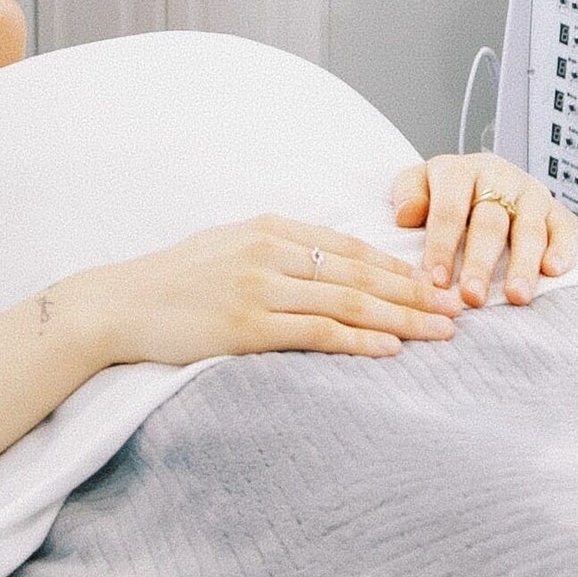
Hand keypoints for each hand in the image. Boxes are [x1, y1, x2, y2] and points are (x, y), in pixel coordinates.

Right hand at [56, 215, 459, 368]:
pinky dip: (359, 341)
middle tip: (457, 308)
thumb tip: (324, 265)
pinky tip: (390, 349)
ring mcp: (259, 288)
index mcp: (269, 227)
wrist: (120, 304)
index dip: (397, 266)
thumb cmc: (174, 280)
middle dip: (415, 292)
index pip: (349, 246)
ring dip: (401, 318)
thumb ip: (275, 250)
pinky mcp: (248, 326)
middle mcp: (270, 251)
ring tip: (440, 332)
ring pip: (348, 303)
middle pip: (360, 274)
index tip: (433, 282)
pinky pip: (318, 334)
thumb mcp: (227, 245)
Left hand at [394, 152, 577, 307]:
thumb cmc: (449, 191)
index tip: (437, 280)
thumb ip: (409, 194)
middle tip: (472, 297)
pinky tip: (553, 272)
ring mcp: (530, 194)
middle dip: (480, 262)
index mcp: (460, 171)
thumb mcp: (420, 182)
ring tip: (516, 296)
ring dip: (522, 264)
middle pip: (490, 222)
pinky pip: (564, 229)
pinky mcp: (557, 210)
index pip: (449, 210)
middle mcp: (499, 178)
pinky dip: (562, 250)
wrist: (488, 178)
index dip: (443, 246)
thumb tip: (406, 216)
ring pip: (528, 229)